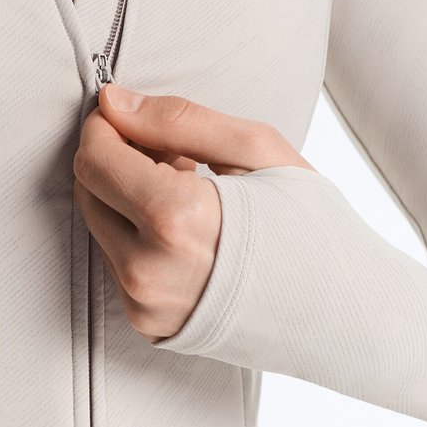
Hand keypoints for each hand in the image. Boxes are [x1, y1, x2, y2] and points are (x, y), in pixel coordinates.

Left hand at [73, 84, 314, 342]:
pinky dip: (139, 236)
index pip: (95, 158)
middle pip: (88, 192)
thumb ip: (177, 120)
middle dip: (116, 161)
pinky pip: (118, 261)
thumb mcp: (256, 150)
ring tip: (188, 196)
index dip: (105, 127)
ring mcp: (143, 302)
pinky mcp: (146, 322)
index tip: (128, 117)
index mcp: (175, 219)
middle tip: (171, 156)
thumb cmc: (309, 224)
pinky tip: (186, 234)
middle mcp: (147, 269)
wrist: (339, 310)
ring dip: (126, 199)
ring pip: (99, 227)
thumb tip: (112, 104)